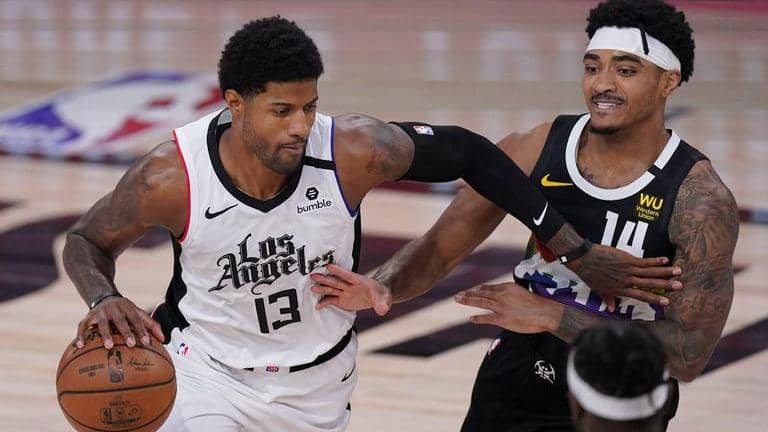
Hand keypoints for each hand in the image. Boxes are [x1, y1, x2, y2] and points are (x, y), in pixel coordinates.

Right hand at [75, 296, 163, 349]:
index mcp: (128, 307)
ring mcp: (100, 312)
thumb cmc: (125, 311)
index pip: (137, 318)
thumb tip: (164, 339)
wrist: (104, 297)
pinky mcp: (88, 317)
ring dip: (106, 334)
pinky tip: (79, 346)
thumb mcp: (138, 313)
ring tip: (109, 346)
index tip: (147, 342)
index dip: (142, 330)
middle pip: (120, 320)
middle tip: (131, 344)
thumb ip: (151, 325)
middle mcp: (114, 308)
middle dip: (126, 332)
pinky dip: (80, 335)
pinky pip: (82, 326)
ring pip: (102, 323)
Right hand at [310, 264, 391, 315]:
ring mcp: (345, 292)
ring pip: (331, 289)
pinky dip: (324, 302)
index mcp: (359, 281)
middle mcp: (350, 285)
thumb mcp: (385, 298)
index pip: (348, 275)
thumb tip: (383, 310)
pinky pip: (331, 301)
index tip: (329, 266)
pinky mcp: (342, 300)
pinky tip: (317, 305)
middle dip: (325, 279)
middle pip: (336, 281)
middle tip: (314, 276)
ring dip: (322, 288)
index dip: (339, 271)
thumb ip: (383, 303)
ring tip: (312, 288)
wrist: (378, 296)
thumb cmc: (382, 294)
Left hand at [454, 282, 559, 332]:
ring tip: (458, 300)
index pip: (490, 288)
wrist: (544, 312)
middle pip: (481, 294)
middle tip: (457, 295)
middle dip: (468, 294)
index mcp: (507, 287)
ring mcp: (501, 307)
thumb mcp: (522, 292)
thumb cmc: (537, 303)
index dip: (480, 290)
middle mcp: (501, 295)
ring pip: (481, 302)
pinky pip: (487, 318)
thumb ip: (511, 293)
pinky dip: (478, 318)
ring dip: (468, 301)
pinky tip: (471, 318)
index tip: (472, 290)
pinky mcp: (502, 319)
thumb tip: (504, 295)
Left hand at [566, 243, 682, 310]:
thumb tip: (612, 310)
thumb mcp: (598, 290)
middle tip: (680, 286)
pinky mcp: (627, 259)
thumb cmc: (590, 274)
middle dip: (665, 286)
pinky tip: (665, 260)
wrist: (584, 260)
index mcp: (621, 290)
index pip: (641, 296)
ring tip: (679, 272)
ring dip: (665, 272)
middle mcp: (627, 281)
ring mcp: (628, 270)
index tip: (667, 302)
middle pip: (649, 284)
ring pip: (650, 272)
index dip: (654, 299)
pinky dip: (655, 261)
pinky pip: (644, 261)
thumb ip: (608, 300)